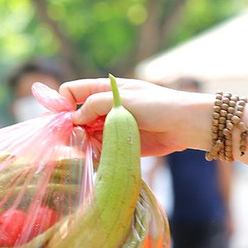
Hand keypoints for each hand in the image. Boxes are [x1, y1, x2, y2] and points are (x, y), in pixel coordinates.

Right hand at [60, 77, 210, 156]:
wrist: (186, 125)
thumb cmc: (158, 105)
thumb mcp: (124, 99)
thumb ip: (95, 105)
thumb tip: (74, 119)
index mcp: (104, 90)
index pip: (72, 92)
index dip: (62, 103)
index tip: (61, 119)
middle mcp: (104, 108)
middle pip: (76, 117)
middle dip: (70, 128)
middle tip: (70, 140)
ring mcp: (111, 127)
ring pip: (85, 135)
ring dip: (82, 143)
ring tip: (86, 150)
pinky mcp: (119, 144)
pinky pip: (99, 150)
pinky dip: (94, 154)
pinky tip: (96, 158)